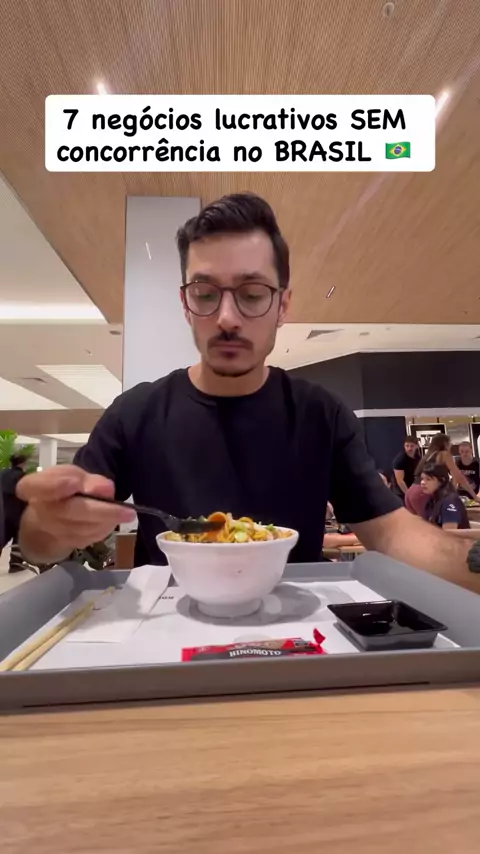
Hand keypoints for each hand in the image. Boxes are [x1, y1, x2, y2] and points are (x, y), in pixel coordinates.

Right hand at [17, 465, 135, 552]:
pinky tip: (111, 520)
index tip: (74, 483)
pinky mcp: (66, 544)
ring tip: (125, 513)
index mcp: (35, 488)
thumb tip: (106, 489)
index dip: (57, 486)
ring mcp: (52, 531)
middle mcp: (40, 511)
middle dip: (102, 511)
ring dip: (108, 521)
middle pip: (71, 512)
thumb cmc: (62, 490)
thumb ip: (88, 480)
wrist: (48, 519)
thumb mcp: (73, 476)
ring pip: (85, 529)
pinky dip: (104, 529)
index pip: (40, 486)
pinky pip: (90, 538)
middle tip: (128, 512)